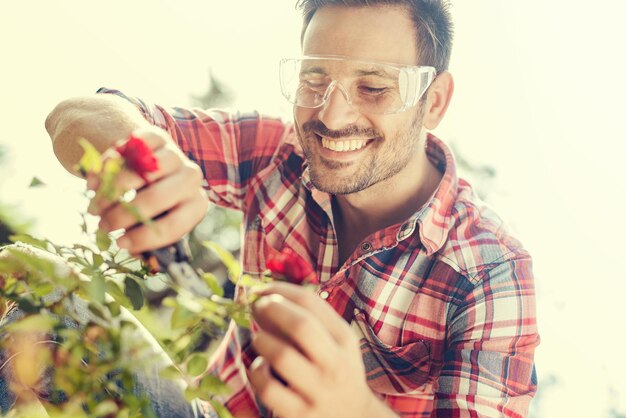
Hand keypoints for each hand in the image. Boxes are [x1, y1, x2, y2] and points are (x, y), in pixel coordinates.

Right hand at [87, 127, 207, 254]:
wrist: (148, 164)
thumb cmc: (154, 206)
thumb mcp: (156, 224)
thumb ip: (151, 245)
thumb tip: (150, 266)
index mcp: (197, 204)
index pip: (174, 225)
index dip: (144, 238)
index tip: (119, 244)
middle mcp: (192, 178)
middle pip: (157, 197)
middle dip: (124, 215)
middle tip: (101, 226)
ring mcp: (175, 154)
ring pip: (140, 172)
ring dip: (112, 191)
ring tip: (95, 206)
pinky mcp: (155, 135)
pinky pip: (128, 149)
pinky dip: (107, 166)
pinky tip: (94, 182)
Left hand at [248, 282, 396, 417]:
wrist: (353, 417)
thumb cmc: (336, 370)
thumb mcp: (336, 343)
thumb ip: (311, 319)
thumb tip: (266, 295)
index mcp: (344, 339)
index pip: (311, 302)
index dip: (280, 290)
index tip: (261, 289)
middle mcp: (335, 363)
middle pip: (300, 325)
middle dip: (271, 309)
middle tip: (256, 308)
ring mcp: (318, 390)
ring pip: (281, 356)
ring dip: (261, 340)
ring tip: (259, 339)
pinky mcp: (299, 413)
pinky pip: (268, 388)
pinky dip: (256, 372)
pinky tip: (259, 368)